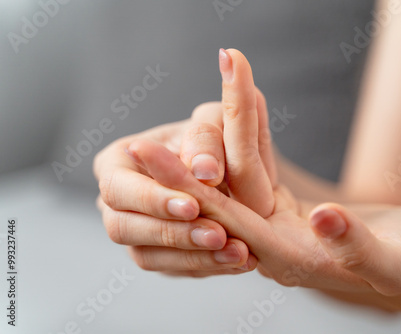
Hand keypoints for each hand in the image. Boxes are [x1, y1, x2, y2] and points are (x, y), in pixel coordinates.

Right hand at [93, 50, 276, 276]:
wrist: (230, 167)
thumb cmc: (214, 138)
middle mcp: (117, 202)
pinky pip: (174, 269)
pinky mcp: (157, 254)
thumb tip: (203, 170)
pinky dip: (207, 265)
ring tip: (238, 252)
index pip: (118, 187)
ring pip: (147, 257)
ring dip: (195, 257)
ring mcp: (135, 232)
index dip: (152, 200)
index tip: (193, 206)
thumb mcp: (214, 123)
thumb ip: (206, 139)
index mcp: (117, 163)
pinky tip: (237, 259)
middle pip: (123, 228)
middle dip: (173, 234)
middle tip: (218, 235)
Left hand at [125, 48, 400, 296]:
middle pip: (218, 204)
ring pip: (235, 185)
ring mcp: (277, 229)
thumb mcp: (393, 259)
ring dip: (208, 153)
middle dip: (179, 173)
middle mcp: (273, 246)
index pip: (226, 222)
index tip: (153, 158)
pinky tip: (232, 118)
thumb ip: (355, 244)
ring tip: (169, 129)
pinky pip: (259, 176)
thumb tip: (324, 218)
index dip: (188, 189)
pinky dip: (246, 144)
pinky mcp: (287, 214)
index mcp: (291, 258)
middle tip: (137, 145)